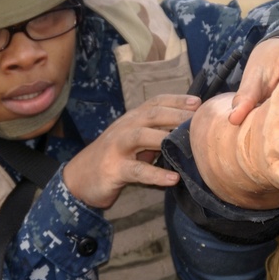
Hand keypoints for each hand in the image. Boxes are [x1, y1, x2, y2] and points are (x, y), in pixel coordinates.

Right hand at [62, 94, 199, 207]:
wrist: (79, 177)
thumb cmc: (113, 159)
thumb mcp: (133, 142)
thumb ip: (155, 135)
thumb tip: (188, 133)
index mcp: (131, 120)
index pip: (155, 103)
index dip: (177, 100)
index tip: (199, 103)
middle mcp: (124, 128)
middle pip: (151, 115)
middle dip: (176, 115)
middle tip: (199, 120)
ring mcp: (117, 148)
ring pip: (141, 136)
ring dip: (165, 138)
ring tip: (188, 143)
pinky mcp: (114, 169)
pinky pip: (136, 170)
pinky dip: (155, 174)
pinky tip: (173, 178)